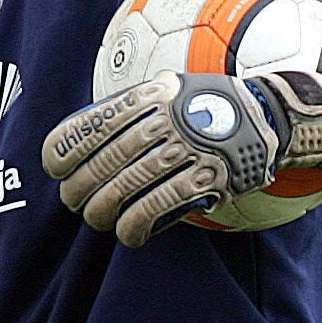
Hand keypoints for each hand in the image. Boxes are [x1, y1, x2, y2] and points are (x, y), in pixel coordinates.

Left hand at [41, 69, 321, 246]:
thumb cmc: (205, 105)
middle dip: (80, 186)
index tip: (54, 167)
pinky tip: (127, 233)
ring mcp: (187, 149)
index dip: (66, 149)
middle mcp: (165, 120)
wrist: (268, 114)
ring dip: (103, 209)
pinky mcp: (207, 178)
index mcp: (150, 96)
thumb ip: (131, 107)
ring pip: (128, 186)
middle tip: (72, 200)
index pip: (94, 123)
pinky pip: (160, 206)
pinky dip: (136, 224)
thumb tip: (83, 135)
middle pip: (106, 160)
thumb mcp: (168, 89)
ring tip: (96, 218)